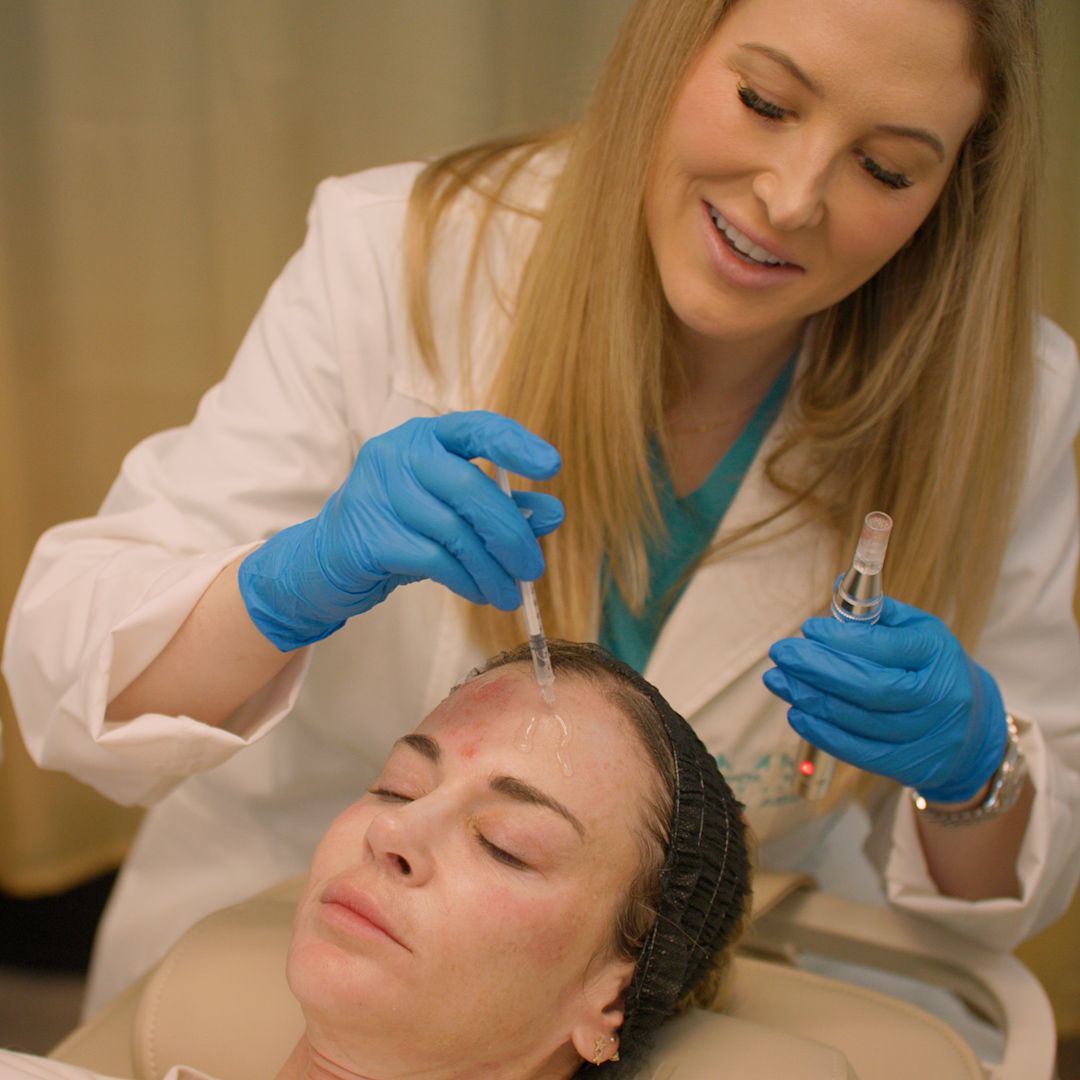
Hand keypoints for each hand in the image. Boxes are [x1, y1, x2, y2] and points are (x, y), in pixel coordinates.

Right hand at [239, 411, 562, 649]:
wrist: (329, 560)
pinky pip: (434, 560)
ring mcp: (379, 492)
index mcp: (424, 436)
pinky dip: (466, 580)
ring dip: (493, 569)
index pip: (476, 428)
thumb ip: (502, 507)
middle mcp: (398, 454)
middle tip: (534, 568)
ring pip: (456, 531)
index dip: (516, 444)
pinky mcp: (370, 535)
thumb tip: (553, 513)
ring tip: (511, 594)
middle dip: (511, 534)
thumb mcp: (453, 513)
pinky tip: (480, 593)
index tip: (552, 466)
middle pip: (471, 489)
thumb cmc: (402, 528)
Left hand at [762, 597, 1006, 802]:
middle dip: (816, 668)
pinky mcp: (909, 765)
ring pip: (857, 719)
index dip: (841, 639)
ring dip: (809, 698)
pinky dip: (821, 733)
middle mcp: (936, 697)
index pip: (885, 647)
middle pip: (869, 686)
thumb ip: (878, 611)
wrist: (973, 729)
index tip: (808, 628)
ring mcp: (924, 735)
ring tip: (778, 679)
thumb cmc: (933, 667)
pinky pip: (858, 751)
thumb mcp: (919, 631)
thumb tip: (836, 585)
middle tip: (781, 653)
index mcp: (938, 655)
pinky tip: (797, 712)